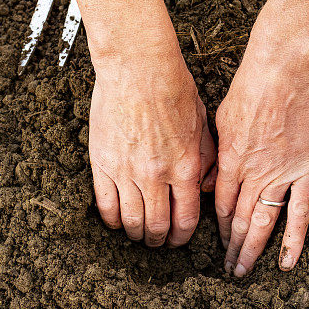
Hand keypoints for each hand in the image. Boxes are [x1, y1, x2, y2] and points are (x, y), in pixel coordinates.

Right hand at [67, 0, 215, 245]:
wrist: (138, 67)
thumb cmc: (175, 89)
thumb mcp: (203, 124)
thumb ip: (206, 159)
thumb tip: (206, 188)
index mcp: (186, 166)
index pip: (186, 217)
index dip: (183, 236)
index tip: (180, 240)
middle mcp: (157, 174)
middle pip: (158, 225)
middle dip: (160, 240)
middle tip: (159, 242)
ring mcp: (127, 171)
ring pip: (131, 220)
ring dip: (136, 233)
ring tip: (138, 235)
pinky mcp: (103, 163)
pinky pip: (105, 204)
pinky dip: (111, 220)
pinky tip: (116, 222)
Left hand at [215, 43, 308, 274]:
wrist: (285, 72)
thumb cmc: (253, 87)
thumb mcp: (222, 118)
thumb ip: (216, 153)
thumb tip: (210, 181)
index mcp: (230, 161)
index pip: (222, 205)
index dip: (220, 227)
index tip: (219, 241)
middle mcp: (252, 174)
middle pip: (239, 219)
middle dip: (231, 246)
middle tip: (228, 268)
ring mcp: (280, 175)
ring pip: (263, 221)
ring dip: (252, 249)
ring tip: (245, 271)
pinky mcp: (306, 171)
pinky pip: (299, 212)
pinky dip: (293, 239)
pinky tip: (286, 261)